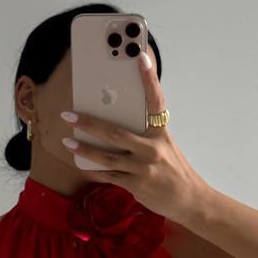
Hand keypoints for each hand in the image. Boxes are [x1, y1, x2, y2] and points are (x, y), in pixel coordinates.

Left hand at [60, 51, 202, 224]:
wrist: (190, 200)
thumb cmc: (174, 170)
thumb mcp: (165, 146)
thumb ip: (144, 135)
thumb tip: (113, 124)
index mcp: (161, 134)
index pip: (156, 101)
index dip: (149, 79)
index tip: (141, 57)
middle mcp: (153, 149)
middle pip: (115, 133)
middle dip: (89, 123)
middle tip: (69, 115)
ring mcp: (144, 169)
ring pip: (107, 157)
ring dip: (84, 149)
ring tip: (67, 142)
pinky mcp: (136, 185)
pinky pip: (109, 176)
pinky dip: (94, 170)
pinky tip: (81, 164)